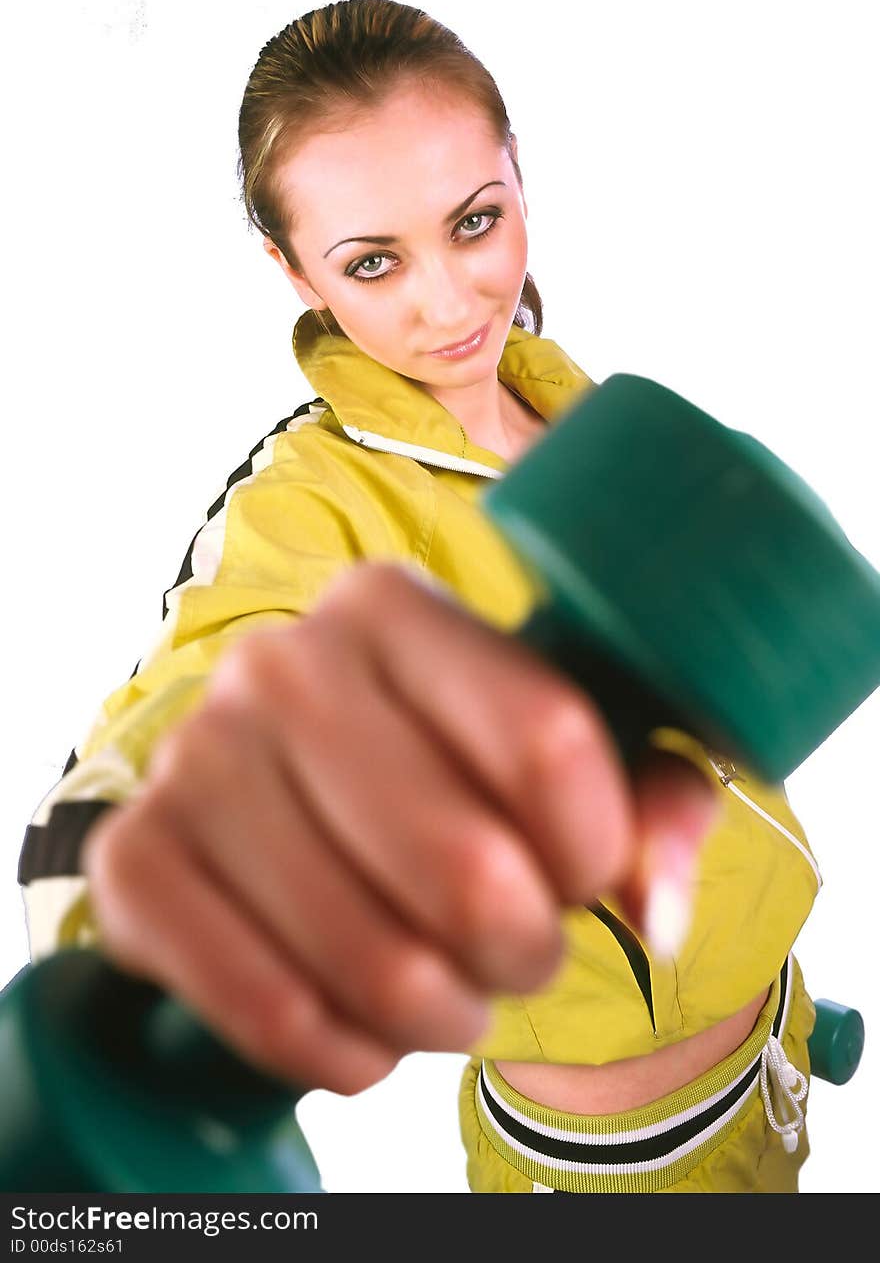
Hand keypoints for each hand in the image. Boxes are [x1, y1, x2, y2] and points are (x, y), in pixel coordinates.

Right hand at [82, 562, 716, 1095]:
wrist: (294, 803)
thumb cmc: (450, 774)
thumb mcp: (574, 757)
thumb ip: (654, 803)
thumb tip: (651, 910)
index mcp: (393, 605)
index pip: (543, 738)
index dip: (594, 847)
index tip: (584, 876)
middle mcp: (281, 662)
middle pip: (464, 864)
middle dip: (520, 949)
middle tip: (517, 955)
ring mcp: (193, 756)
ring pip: (369, 955)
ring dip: (439, 1011)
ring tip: (449, 993)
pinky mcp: (133, 858)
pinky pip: (261, 1006)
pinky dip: (339, 1051)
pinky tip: (364, 1034)